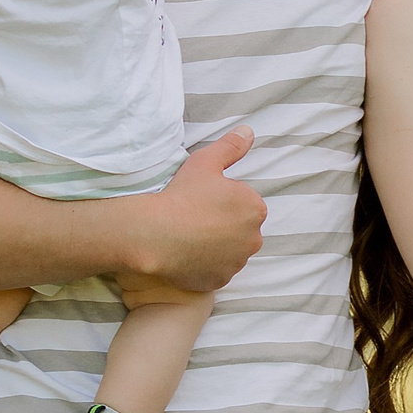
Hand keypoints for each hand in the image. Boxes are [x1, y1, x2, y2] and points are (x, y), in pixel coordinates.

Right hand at [110, 127, 263, 294]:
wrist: (156, 233)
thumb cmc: (182, 195)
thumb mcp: (206, 162)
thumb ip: (231, 147)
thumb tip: (248, 132)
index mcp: (255, 209)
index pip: (243, 203)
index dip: (222, 200)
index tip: (202, 200)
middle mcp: (254, 239)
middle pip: (239, 229)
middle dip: (223, 224)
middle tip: (194, 218)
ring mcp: (237, 263)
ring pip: (228, 251)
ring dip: (216, 245)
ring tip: (189, 236)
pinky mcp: (220, 280)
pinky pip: (215, 270)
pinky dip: (205, 265)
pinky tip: (187, 254)